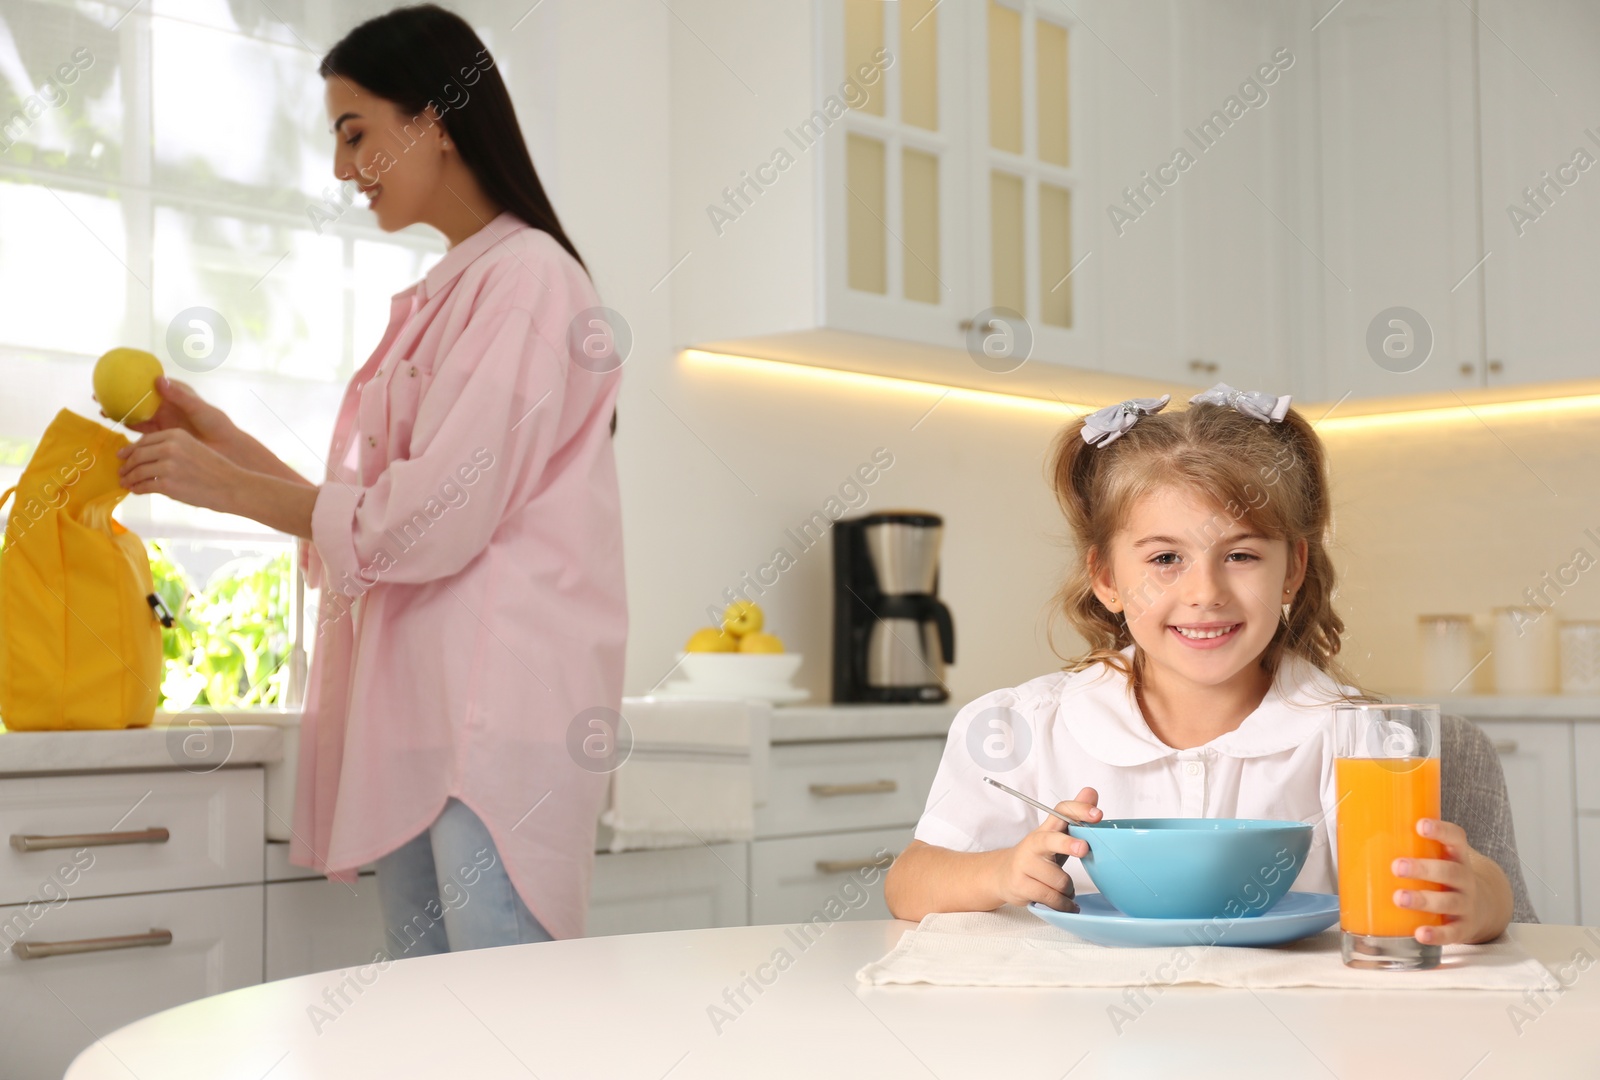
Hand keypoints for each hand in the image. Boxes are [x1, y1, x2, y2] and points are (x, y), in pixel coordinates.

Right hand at [106, 376, 237, 449]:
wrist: (225, 449)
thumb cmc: (217, 425)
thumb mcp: (199, 408)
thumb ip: (180, 397)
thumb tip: (158, 379)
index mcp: (175, 394)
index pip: (150, 383)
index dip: (133, 379)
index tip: (114, 375)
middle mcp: (166, 406)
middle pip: (138, 398)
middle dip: (119, 395)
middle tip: (99, 393)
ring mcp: (163, 421)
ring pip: (136, 414)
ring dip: (120, 412)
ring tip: (102, 409)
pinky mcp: (162, 436)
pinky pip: (141, 431)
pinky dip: (128, 429)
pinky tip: (116, 428)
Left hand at [117, 429, 242, 513]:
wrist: (232, 486)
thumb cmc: (215, 470)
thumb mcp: (193, 448)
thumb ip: (172, 448)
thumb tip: (147, 457)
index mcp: (176, 435)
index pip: (145, 440)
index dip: (131, 449)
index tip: (123, 456)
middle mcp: (170, 447)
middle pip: (137, 454)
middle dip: (127, 464)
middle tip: (122, 472)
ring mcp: (167, 466)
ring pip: (137, 471)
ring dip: (129, 478)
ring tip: (125, 483)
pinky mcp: (167, 484)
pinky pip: (143, 486)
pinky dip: (136, 489)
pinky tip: (135, 491)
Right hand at [992, 787, 1100, 911]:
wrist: (1002, 875)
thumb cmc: (1036, 857)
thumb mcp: (1054, 835)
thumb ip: (1073, 816)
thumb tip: (1091, 791)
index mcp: (1046, 830)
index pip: (1061, 811)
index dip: (1079, 810)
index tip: (1097, 814)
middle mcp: (1034, 844)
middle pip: (1051, 841)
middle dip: (1068, 844)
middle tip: (1083, 848)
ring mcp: (1025, 865)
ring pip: (1059, 880)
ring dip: (1068, 889)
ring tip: (1065, 890)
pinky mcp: (1021, 885)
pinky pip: (1051, 897)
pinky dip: (1063, 903)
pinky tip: (1065, 903)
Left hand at [1392, 817, 1487, 945]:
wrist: (1483, 907)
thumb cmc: (1445, 876)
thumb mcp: (1438, 857)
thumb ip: (1410, 845)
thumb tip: (1360, 832)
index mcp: (1457, 856)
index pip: (1455, 838)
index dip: (1440, 831)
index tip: (1420, 825)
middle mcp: (1465, 879)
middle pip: (1450, 871)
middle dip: (1423, 868)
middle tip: (1397, 866)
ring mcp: (1466, 904)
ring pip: (1448, 901)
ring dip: (1423, 900)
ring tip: (1399, 898)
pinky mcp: (1463, 928)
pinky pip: (1452, 932)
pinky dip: (1437, 934)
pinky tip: (1420, 933)